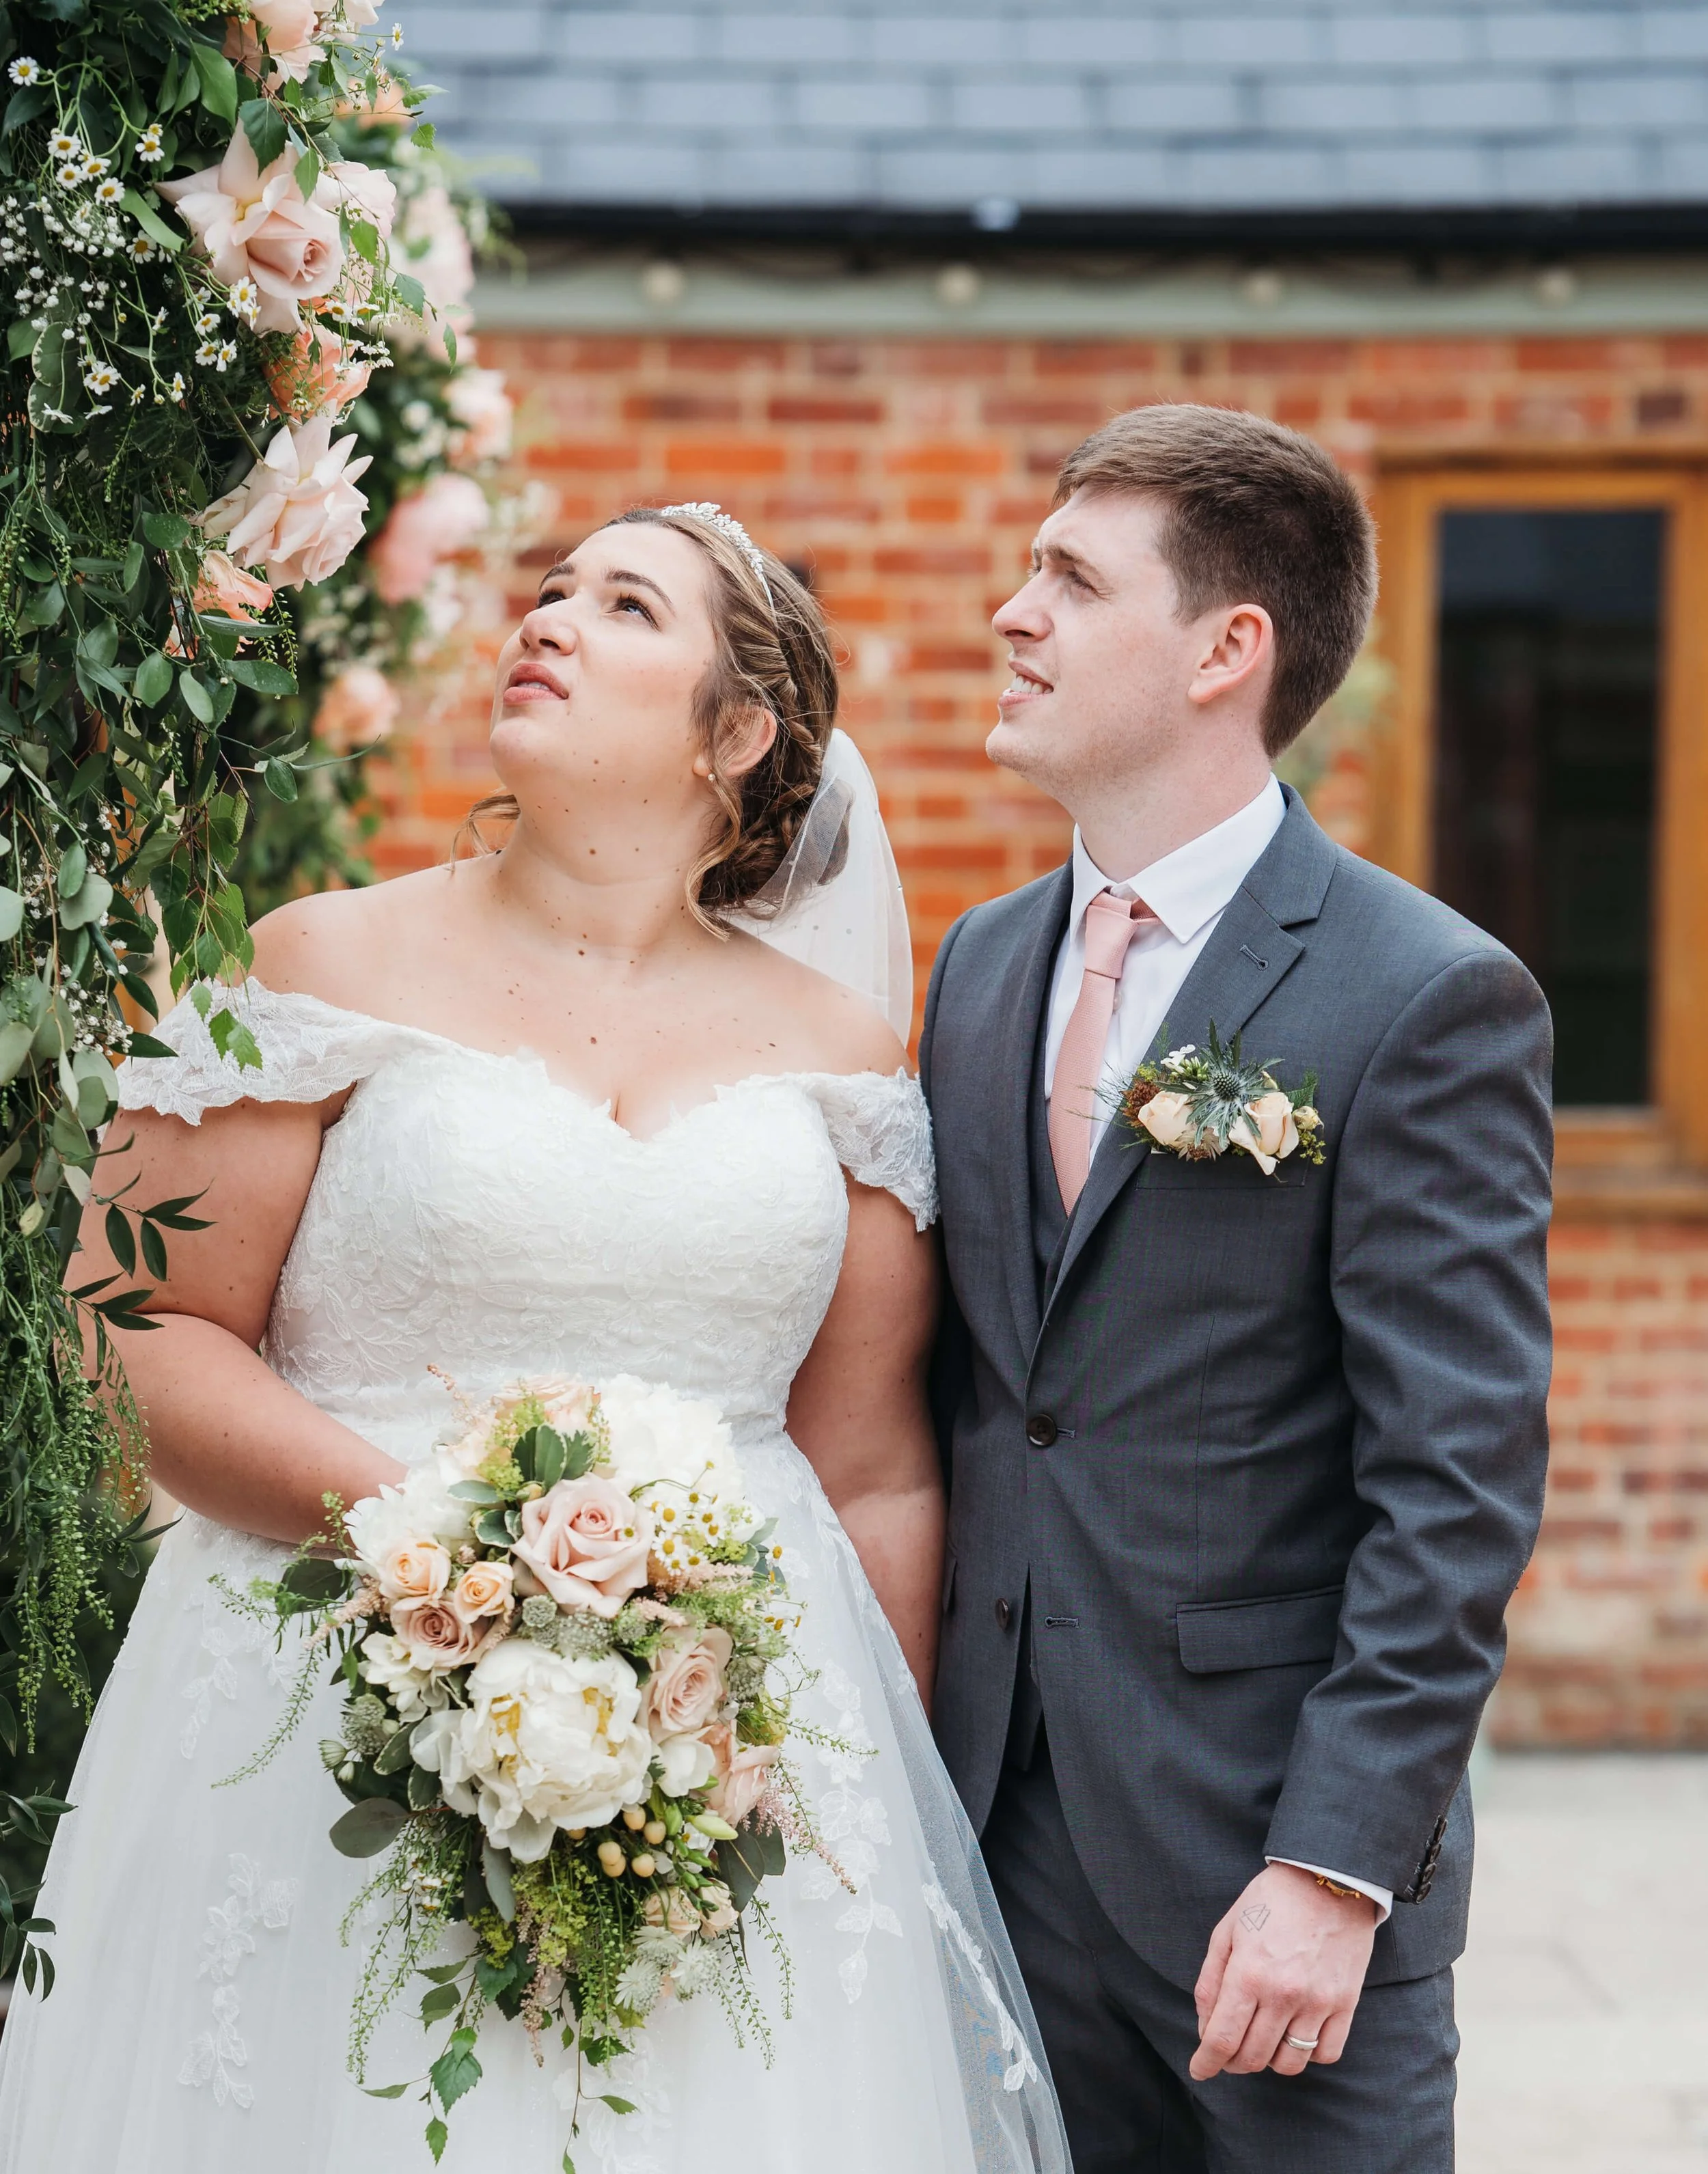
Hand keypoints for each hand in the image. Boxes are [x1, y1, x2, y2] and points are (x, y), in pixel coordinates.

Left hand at [1190, 1862, 1375, 2080]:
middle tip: (1227, 2053)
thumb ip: (1210, 1980)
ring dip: (1269, 2060)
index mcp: (1248, 1972)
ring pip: (1288, 2063)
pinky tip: (1296, 2035)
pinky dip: (1308, 2054)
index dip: (1206, 2062)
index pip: (1222, 2038)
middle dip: (1232, 2062)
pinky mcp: (1346, 2003)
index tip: (1200, 2070)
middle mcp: (1283, 1993)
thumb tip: (1205, 2027)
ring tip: (1262, 2040)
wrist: (1327, 1877)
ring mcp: (1318, 2001)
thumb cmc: (1271, 1901)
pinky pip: (1326, 2054)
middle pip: (1252, 2057)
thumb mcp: (1227, 1930)